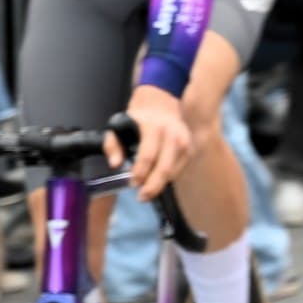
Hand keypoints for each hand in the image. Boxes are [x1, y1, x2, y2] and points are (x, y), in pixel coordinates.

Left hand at [111, 85, 190, 199]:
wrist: (160, 105)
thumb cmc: (136, 119)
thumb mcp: (117, 127)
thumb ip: (112, 145)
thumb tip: (115, 165)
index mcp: (153, 127)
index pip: (147, 155)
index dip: (139, 173)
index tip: (132, 183)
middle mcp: (172, 134)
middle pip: (164, 167)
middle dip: (152, 186)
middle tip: (142, 197)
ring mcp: (184, 141)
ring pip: (174, 171)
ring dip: (160, 185)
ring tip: (147, 193)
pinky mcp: (190, 148)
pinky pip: (180, 169)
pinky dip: (169, 178)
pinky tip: (157, 182)